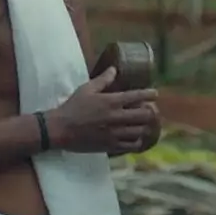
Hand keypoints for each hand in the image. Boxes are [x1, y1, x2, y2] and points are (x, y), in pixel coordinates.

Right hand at [44, 68, 159, 154]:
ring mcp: (115, 133)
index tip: (155, 94)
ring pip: (140, 130)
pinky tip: (136, 138)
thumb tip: (114, 69)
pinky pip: (131, 145)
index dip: (149, 94)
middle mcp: (116, 117)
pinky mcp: (111, 145)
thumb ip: (103, 80)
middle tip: (150, 110)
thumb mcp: (86, 89)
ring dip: (145, 126)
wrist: (60, 129)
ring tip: (145, 124)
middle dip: (150, 112)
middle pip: (144, 115)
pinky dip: (137, 141)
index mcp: (111, 101)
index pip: (137, 96)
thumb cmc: (72, 107)